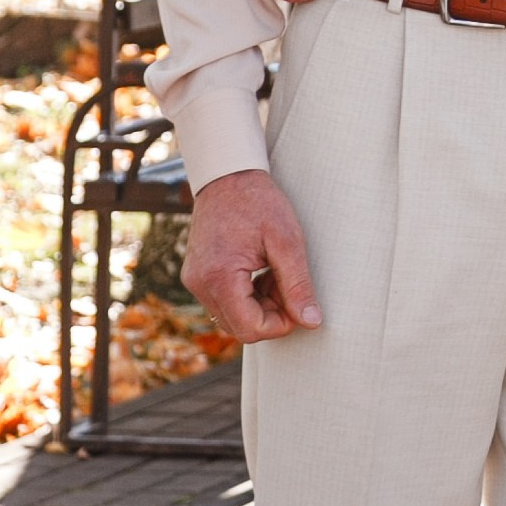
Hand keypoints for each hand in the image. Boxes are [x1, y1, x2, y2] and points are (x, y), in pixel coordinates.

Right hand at [183, 168, 322, 341]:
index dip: (281, 324)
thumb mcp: (287, 241)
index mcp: (219, 277)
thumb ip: (298, 284)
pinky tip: (259, 272)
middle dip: (271, 315)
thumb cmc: (258, 202)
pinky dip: (246, 297)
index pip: (251, 328)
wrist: (227, 176)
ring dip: (259, 307)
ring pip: (232, 318)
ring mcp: (195, 281)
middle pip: (241, 328)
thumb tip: (311, 322)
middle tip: (287, 283)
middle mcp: (200, 284)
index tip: (297, 301)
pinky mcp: (197, 277)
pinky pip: (223, 303)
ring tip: (274, 274)